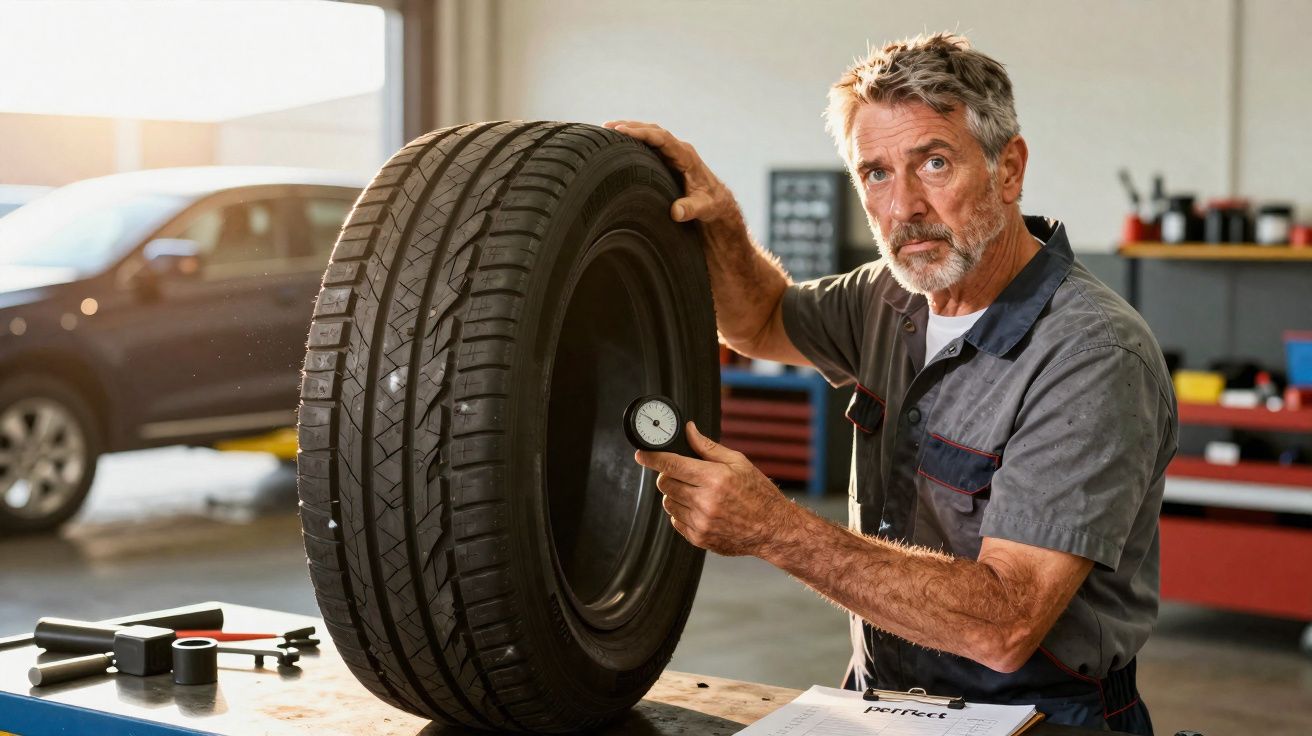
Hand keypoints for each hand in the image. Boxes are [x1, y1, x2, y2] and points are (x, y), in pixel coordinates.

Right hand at [603, 120, 737, 224]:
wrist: (717, 203)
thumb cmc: (710, 204)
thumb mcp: (703, 208)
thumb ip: (690, 209)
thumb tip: (675, 212)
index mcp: (686, 156)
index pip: (662, 138)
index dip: (642, 133)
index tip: (622, 131)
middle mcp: (679, 150)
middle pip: (653, 131)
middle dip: (631, 127)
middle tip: (607, 127)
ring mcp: (673, 153)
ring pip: (650, 134)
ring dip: (631, 130)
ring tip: (606, 130)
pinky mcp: (668, 159)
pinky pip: (650, 144)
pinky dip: (634, 139)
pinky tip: (618, 142)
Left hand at [634, 421, 794, 556]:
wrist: (772, 528)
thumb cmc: (758, 494)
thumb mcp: (738, 462)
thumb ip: (708, 447)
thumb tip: (689, 431)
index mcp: (714, 478)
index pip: (672, 464)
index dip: (652, 458)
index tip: (641, 454)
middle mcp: (705, 501)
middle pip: (665, 484)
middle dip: (669, 475)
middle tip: (685, 474)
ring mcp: (700, 522)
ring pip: (668, 503)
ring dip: (675, 495)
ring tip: (698, 493)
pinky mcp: (699, 538)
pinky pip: (675, 521)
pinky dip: (682, 512)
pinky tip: (701, 509)